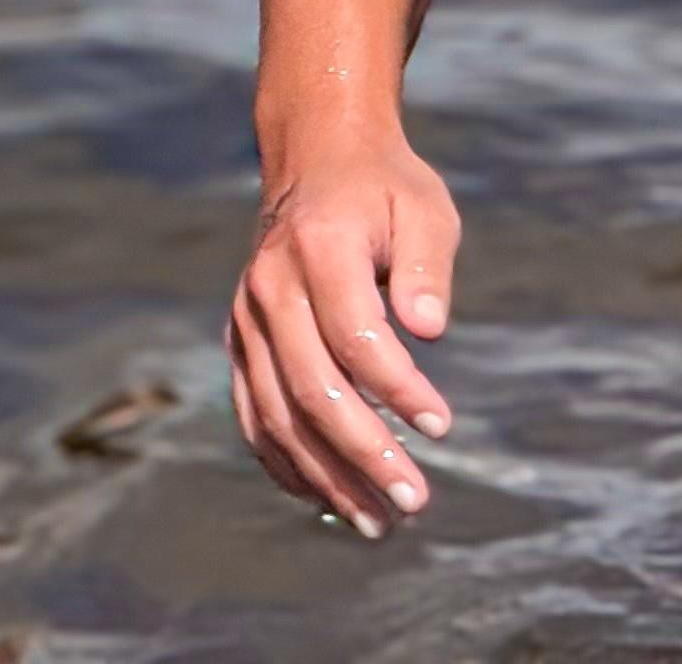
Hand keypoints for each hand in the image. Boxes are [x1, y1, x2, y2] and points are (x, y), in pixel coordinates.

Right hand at [230, 123, 460, 538]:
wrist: (317, 161)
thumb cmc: (385, 189)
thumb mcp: (423, 207)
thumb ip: (427, 265)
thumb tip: (430, 330)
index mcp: (318, 248)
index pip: (355, 337)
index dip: (398, 389)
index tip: (443, 427)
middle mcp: (270, 288)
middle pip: (312, 390)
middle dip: (363, 454)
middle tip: (413, 501)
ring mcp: (246, 320)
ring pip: (277, 417)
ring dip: (325, 476)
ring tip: (376, 521)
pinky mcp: (239, 343)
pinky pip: (254, 416)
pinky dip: (287, 463)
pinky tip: (326, 496)